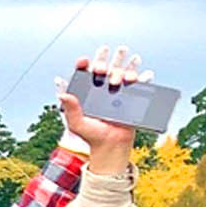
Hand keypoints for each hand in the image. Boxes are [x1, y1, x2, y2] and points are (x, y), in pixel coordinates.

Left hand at [56, 45, 148, 172]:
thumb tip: (62, 94)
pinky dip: (143, 76)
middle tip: (102, 69)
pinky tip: (141, 75)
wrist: (110, 145)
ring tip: (121, 78)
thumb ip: (70, 108)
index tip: (84, 61)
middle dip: (105, 62)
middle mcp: (103, 88)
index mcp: (88, 92)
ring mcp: (119, 91)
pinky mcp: (133, 97)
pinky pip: (140, 83)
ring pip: (123, 71)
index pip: (86, 73)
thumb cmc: (91, 135)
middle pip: (106, 67)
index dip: (85, 64)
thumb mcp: (76, 123)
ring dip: (124, 68)